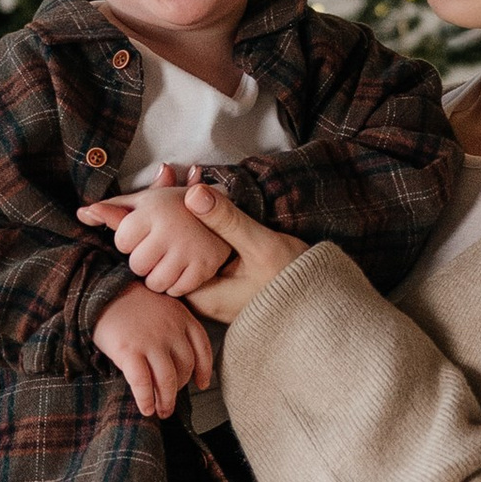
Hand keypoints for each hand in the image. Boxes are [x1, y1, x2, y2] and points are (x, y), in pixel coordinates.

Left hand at [77, 175, 231, 298]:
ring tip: (167, 261)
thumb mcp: (145, 203)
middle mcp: (170, 228)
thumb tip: (82, 213)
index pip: (121, 242)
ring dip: (158, 277)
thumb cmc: (174, 208)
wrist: (221, 211)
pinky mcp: (205, 266)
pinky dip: (176, 285)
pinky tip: (181, 269)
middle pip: (137, 266)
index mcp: (152, 210)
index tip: (143, 234)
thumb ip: (113, 209)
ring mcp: (189, 249)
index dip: (129, 242)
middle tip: (157, 250)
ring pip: (155, 282)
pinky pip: (177, 290)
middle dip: (143, 262)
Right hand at [93, 282, 216, 416]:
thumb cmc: (128, 301)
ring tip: (161, 411)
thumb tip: (177, 360)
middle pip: (185, 368)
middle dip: (179, 389)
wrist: (100, 291)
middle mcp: (171, 331)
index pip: (202, 348)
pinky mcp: (129, 351)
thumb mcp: (161, 305)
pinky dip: (145, 400)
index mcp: (181, 317)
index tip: (201, 383)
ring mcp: (151, 341)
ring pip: (168, 380)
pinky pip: (143, 383)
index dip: (204, 369)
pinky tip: (145, 409)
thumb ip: (173, 326)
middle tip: (170, 401)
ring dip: (166, 401)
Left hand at [174, 180, 309, 322]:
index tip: (161, 192)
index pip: (162, 260)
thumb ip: (227, 221)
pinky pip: (203, 255)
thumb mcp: (259, 246)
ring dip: (187, 222)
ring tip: (184, 183)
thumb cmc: (292, 280)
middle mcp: (202, 299)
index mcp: (202, 296)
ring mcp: (214, 293)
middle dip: (171, 219)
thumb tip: (192, 193)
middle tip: (167, 179)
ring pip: (187, 252)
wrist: (321, 303)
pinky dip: (202, 231)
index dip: (159, 225)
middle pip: (172, 255)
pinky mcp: (225, 284)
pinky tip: (204, 203)